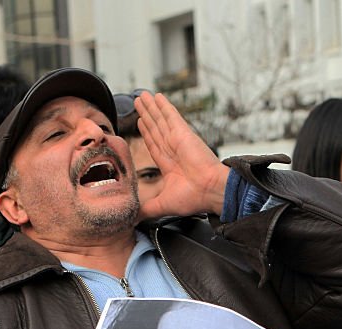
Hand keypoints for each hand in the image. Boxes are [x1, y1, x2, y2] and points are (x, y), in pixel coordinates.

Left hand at [134, 92, 228, 219]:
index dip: (147, 133)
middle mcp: (174, 150)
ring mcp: (178, 140)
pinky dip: (164, 106)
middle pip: (156, 129)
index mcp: (170, 165)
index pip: (155, 145)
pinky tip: (156, 96)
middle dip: (147, 116)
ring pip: (160, 120)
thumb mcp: (162, 205)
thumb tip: (132, 219)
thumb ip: (146, 209)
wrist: (210, 191)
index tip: (141, 122)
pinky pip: (171, 116)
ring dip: (151, 108)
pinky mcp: (183, 133)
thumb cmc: (193, 199)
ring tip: (142, 96)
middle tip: (138, 103)